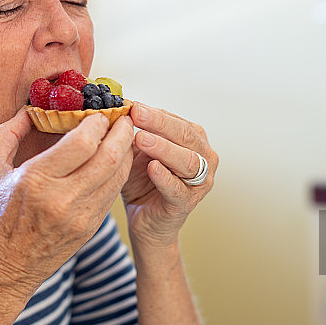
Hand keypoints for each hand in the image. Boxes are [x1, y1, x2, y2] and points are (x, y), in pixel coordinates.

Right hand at [0, 110, 134, 299]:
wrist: (1, 272)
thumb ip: (8, 135)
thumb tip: (28, 109)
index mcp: (35, 181)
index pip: (82, 143)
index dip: (97, 122)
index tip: (98, 111)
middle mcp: (61, 200)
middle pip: (108, 157)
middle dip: (122, 131)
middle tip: (125, 116)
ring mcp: (80, 218)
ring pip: (117, 176)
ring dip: (126, 151)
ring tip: (126, 134)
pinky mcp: (90, 229)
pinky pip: (112, 194)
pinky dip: (119, 173)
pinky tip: (117, 160)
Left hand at [122, 103, 217, 249]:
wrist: (144, 220)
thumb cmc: (143, 181)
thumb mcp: (139, 151)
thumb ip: (137, 131)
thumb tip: (121, 107)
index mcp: (195, 140)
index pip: (177, 121)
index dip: (155, 113)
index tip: (132, 104)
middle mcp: (204, 159)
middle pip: (186, 135)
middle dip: (159, 123)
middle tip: (137, 114)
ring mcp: (199, 183)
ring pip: (187, 161)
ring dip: (163, 147)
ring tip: (141, 138)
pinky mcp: (186, 204)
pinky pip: (177, 189)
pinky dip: (165, 177)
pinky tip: (151, 167)